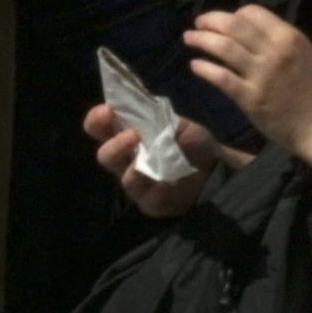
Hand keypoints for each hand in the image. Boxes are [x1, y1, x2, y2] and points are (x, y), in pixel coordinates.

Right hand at [85, 99, 213, 220]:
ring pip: (125, 178)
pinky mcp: (150, 202)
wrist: (214, 172)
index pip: (100, 127)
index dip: (97, 120)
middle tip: (133, 134)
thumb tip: (150, 116)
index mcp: (126, 136)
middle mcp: (125, 161)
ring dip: (139, 168)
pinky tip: (167, 178)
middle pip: (105, 155)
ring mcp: (136, 184)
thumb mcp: (181, 125)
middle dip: (115, 145)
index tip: (107, 111)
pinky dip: (159, 186)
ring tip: (156, 157)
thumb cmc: (191, 144)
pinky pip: (149, 196)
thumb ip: (164, 120)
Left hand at [186, 6, 311, 149]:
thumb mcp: (304, 55)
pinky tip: (195, 65)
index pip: (253, 13)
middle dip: (211, 21)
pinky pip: (221, 77)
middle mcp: (275, 51)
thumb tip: (248, 29)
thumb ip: (279, 42)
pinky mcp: (250, 97)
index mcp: (290, 38)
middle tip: (198, 23)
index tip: (222, 20)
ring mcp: (262, 75)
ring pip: (224, 48)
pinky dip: (204, 68)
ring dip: (201, 39)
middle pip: (234, 26)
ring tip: (189, 38)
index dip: (233, 14)